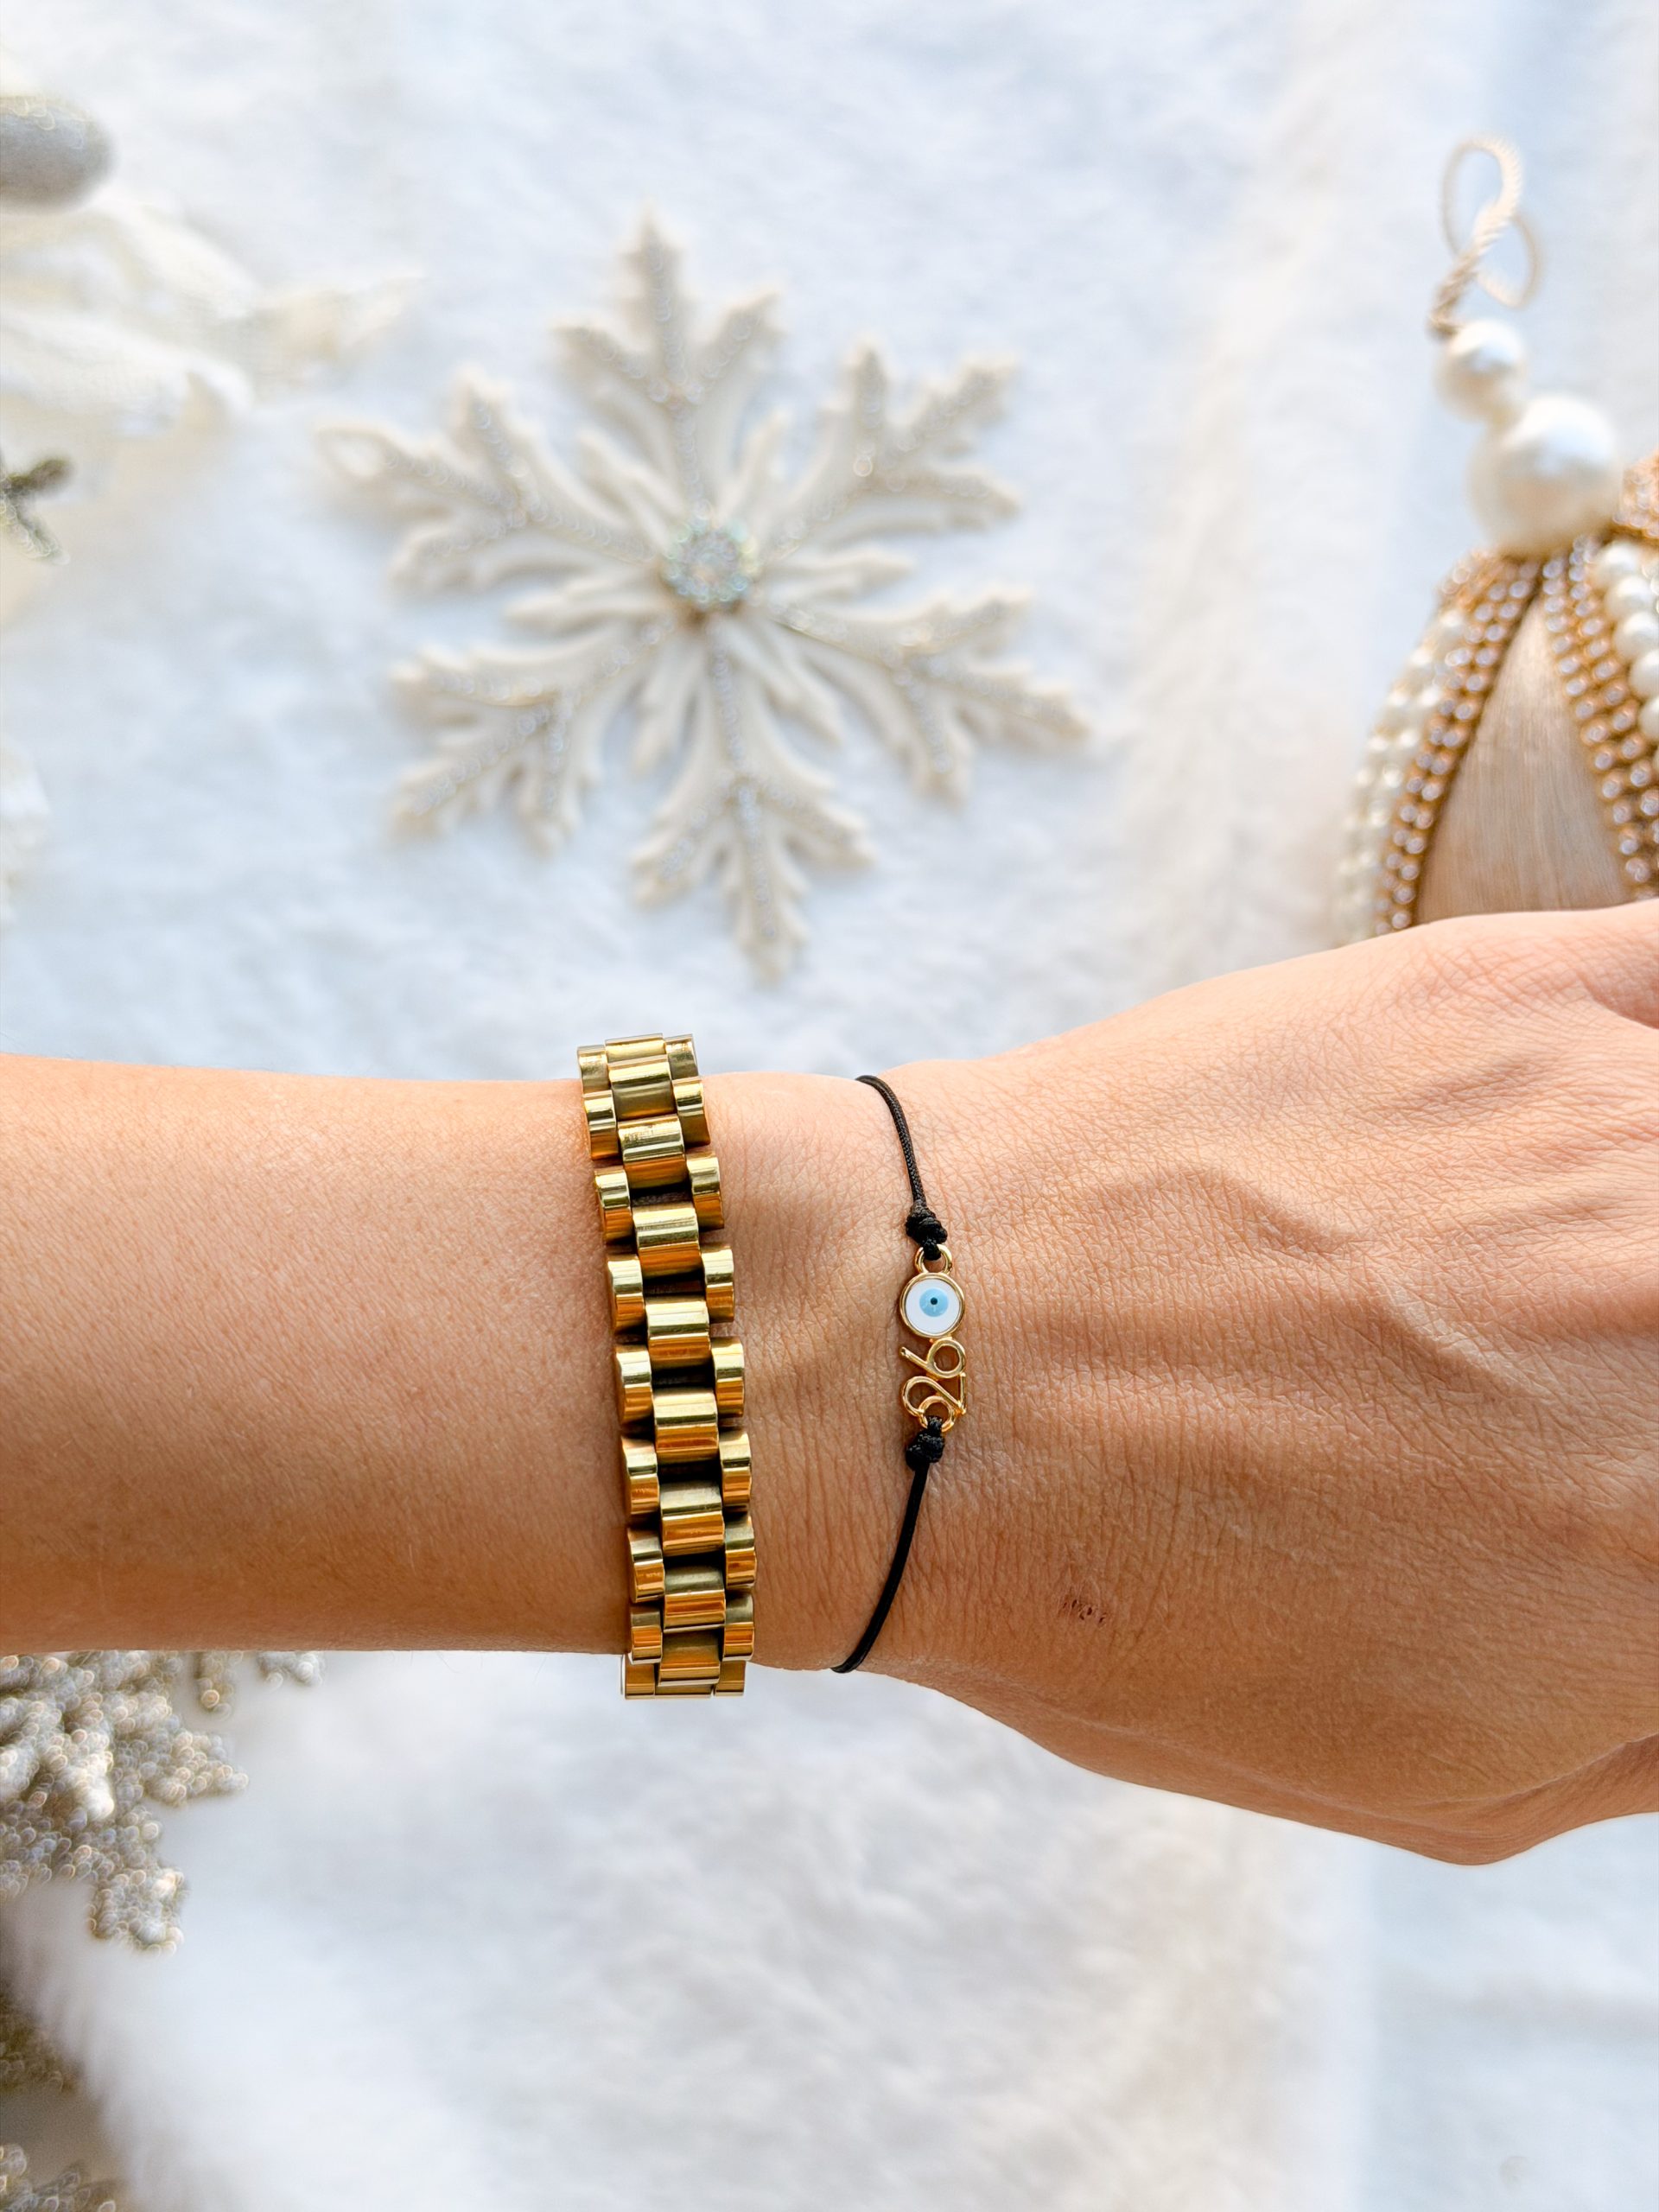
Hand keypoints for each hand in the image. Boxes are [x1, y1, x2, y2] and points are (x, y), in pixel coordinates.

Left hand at [757, 903, 1658, 1861]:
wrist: (914, 1364)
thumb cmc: (1134, 1599)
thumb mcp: (1446, 1781)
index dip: (1651, 1522)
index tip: (1613, 1496)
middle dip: (1640, 1399)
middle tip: (1564, 1403)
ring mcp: (1621, 1136)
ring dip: (1627, 1244)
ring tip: (1544, 1291)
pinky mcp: (1519, 987)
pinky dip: (1653, 1054)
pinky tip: (1599, 1121)